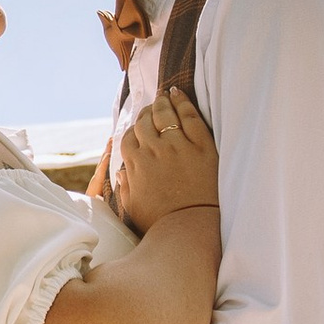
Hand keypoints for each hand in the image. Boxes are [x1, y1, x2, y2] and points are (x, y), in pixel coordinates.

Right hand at [116, 84, 218, 233]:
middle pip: (145, 121)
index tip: (138, 128)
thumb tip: (122, 170)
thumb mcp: (133, 207)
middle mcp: (154, 150)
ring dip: (161, 103)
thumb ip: (125, 186)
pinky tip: (178, 94)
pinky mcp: (201, 146)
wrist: (190, 229)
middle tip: (151, 108)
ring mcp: (178, 146)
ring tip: (163, 97)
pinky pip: (190, 116)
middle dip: (145, 112)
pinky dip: (183, 102)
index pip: (128, 137)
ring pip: (165, 113)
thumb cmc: (161, 223)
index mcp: (136, 164)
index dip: (132, 130)